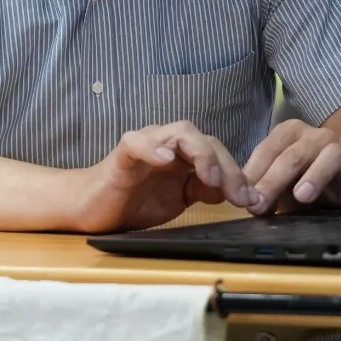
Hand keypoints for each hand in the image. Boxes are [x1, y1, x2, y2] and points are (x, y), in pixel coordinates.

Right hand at [72, 121, 253, 234]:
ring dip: (201, 153)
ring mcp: (146, 145)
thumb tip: (232, 191)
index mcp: (182, 156)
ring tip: (210, 178)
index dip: (237, 175)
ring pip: (180, 132)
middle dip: (227, 167)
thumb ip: (202, 192)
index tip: (251, 200)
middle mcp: (167, 144)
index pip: (218, 154)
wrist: (89, 208)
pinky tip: (165, 161)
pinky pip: (138, 142)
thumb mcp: (176, 201)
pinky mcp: (122, 154)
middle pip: (206, 140)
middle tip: (238, 195)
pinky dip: (153, 148)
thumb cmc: (131, 201)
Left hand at [241, 119, 340, 214]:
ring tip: (302, 196)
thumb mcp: (278, 183)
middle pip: (295, 153)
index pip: (269, 149)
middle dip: (275, 179)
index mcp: (291, 134)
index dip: (255, 173)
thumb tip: (250, 203)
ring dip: (317, 174)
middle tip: (261, 203)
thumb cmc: (302, 178)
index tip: (244, 198)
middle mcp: (318, 138)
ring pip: (332, 155)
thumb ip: (263, 189)